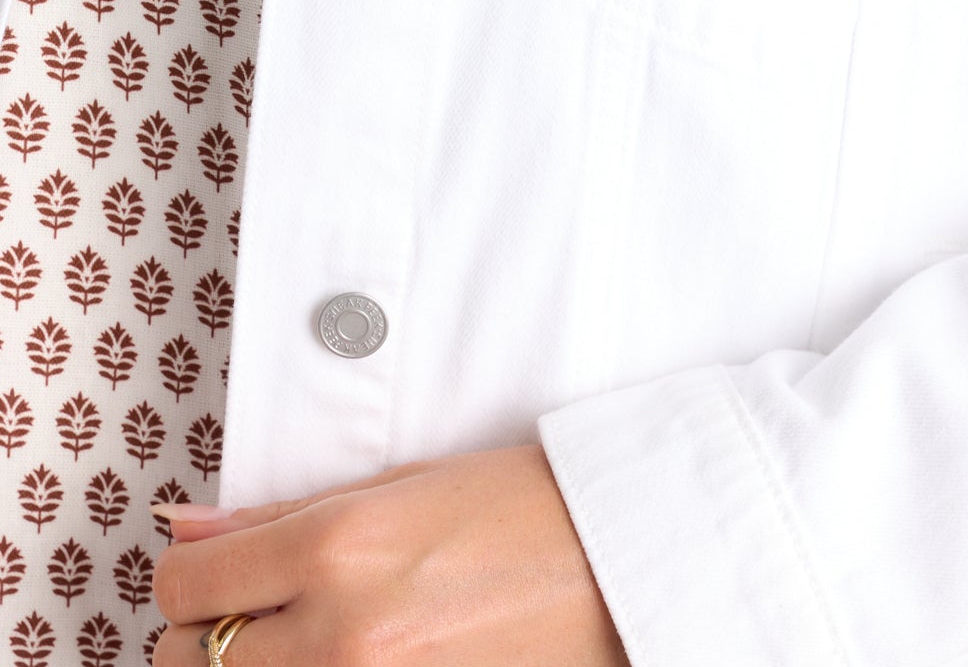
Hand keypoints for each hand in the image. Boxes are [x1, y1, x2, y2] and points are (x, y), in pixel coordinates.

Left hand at [149, 441, 629, 663]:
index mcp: (336, 544)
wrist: (617, 561)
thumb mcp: (396, 486)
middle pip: (187, 661)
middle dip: (204, 635)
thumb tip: (183, 527)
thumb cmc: (518, 505)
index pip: (183, 584)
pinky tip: (338, 661)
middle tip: (254, 612)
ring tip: (296, 640)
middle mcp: (339, 630)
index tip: (215, 571)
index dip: (187, 576)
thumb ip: (277, 516)